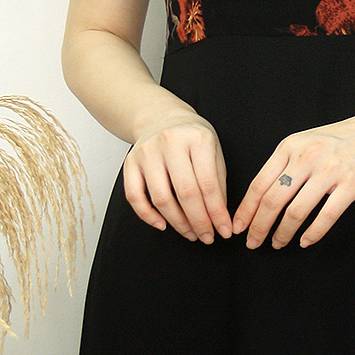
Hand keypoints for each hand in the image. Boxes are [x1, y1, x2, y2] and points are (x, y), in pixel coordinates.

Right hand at [123, 107, 232, 241]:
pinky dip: (148, 215)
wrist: (162, 117)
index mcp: (197, 139)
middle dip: (199, 222)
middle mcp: (170, 143)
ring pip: (161, 198)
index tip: (223, 230)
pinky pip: (134, 196)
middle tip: (207, 237)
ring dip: (177, 223)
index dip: (217, 213)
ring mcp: (147, 152)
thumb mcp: (214, 151)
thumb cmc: (191, 138)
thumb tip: (219, 216)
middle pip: (185, 193)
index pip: (208, 184)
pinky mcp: (130, 162)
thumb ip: (217, 182)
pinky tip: (163, 225)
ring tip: (191, 233)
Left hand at [232, 111, 354, 248]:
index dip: (245, 209)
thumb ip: (287, 163)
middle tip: (253, 243)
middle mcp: (306, 157)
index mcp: (290, 146)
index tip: (238, 227)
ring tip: (278, 244)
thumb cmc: (344, 138)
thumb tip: (263, 196)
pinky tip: (305, 241)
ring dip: (283, 233)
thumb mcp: (308, 141)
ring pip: (295, 211)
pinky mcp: (352, 183)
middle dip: (259, 227)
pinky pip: (326, 216)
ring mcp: (330, 170)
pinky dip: (312, 233)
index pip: (259, 183)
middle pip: (272, 200)